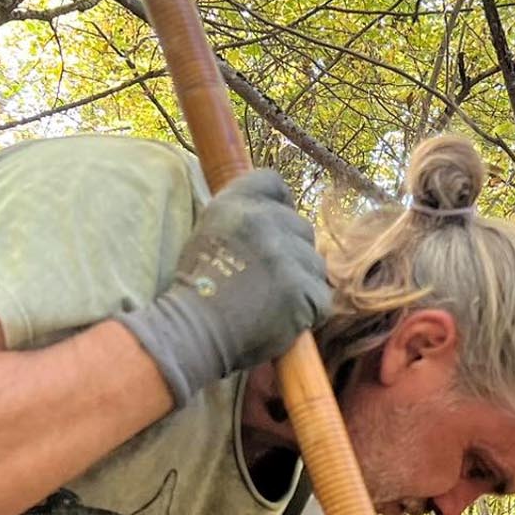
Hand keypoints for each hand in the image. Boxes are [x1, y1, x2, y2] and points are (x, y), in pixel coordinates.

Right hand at [116, 169, 329, 405]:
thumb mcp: (208, 234)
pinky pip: (321, 297)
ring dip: (302, 282)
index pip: (273, 182)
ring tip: (273, 302)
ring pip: (315, 263)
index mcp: (235, 203)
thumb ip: (241, 218)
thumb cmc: (196, 291)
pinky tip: (283, 318)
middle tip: (268, 280)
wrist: (193, 332)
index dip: (278, 205)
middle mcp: (264, 221)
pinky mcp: (304, 289)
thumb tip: (274, 213)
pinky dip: (308, 311)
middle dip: (292, 251)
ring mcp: (287, 255)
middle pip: (301, 226)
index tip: (273, 229)